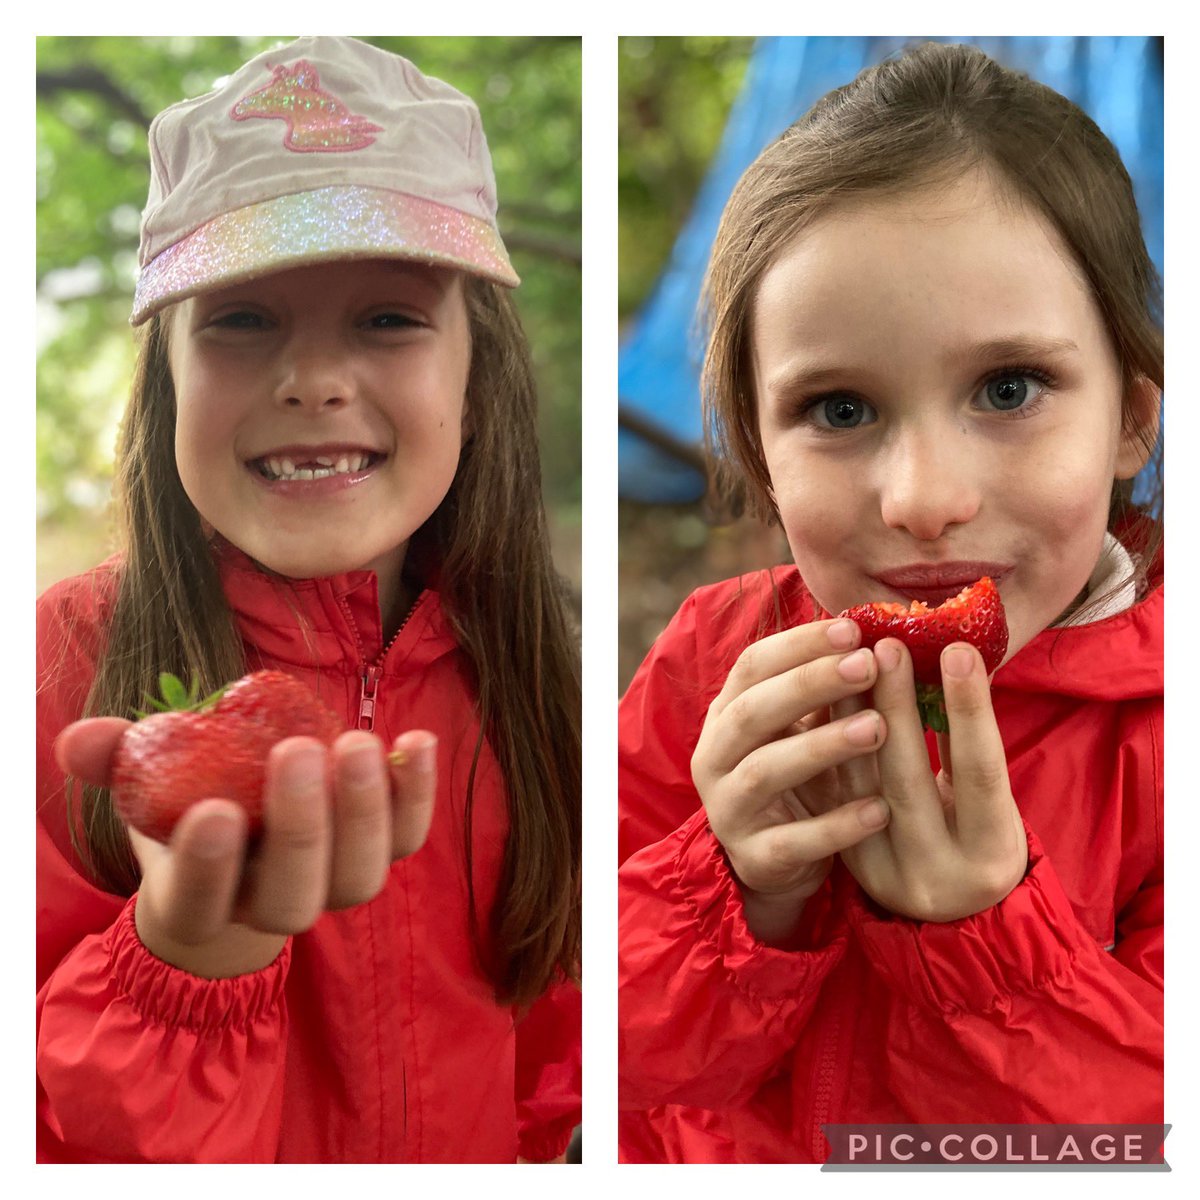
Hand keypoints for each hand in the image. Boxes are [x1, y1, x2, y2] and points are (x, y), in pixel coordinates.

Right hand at [55, 719, 436, 976]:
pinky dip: (417, 793)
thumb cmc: (188, 804)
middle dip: (300, 827)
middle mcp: (271, 906)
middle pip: (293, 897)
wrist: (248, 837)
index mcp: (202, 900)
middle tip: (297, 751)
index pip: (202, 902)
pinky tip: (416, 741)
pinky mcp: (381, 852)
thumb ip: (116, 759)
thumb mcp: (146, 782)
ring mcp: (332, 884)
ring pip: (359, 878)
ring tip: (358, 743)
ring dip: (366, 811)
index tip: (214, 811)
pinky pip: (407, 837)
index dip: (209, 866)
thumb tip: (81, 739)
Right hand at [690, 618, 892, 943]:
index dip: (800, 645)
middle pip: (753, 711)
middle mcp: (715, 757)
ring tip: (879, 727)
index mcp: (726, 714)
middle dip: (810, 684)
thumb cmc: (801, 777)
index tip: (854, 629)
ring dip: (823, 746)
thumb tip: (882, 637)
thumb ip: (830, 691)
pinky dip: (837, 825)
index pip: (752, 665)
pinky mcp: (754, 857)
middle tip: (868, 665)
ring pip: (765, 771)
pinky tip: (881, 810)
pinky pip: (793, 841)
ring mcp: (728, 809)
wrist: (777, 862)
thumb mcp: (806, 729)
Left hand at [830, 638, 1027, 921]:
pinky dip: (830, 743)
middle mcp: (938, 874)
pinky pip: (833, 796)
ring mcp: (885, 876)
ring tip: (849, 660)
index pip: (980, 774)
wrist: (951, 916)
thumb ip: (971, 747)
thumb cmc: (980, 838)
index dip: (970, 711)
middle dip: (896, 706)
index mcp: (991, 856)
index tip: (957, 650)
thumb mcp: (990, 805)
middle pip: (909, 778)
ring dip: (850, 716)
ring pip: (860, 785)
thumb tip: (951, 657)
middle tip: (887, 644)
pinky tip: (826, 699)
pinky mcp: (848, 867)